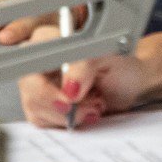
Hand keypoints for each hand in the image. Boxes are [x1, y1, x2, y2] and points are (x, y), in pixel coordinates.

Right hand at [17, 26, 148, 129]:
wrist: (131, 85)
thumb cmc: (122, 65)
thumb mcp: (110, 57)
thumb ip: (86, 65)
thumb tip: (69, 88)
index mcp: (52, 39)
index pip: (31, 55)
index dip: (45, 81)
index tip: (70, 99)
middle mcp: (41, 59)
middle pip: (29, 86)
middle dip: (58, 104)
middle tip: (85, 108)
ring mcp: (40, 83)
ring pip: (35, 106)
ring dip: (67, 115)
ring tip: (93, 105)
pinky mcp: (44, 104)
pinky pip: (43, 120)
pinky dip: (66, 122)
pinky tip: (86, 112)